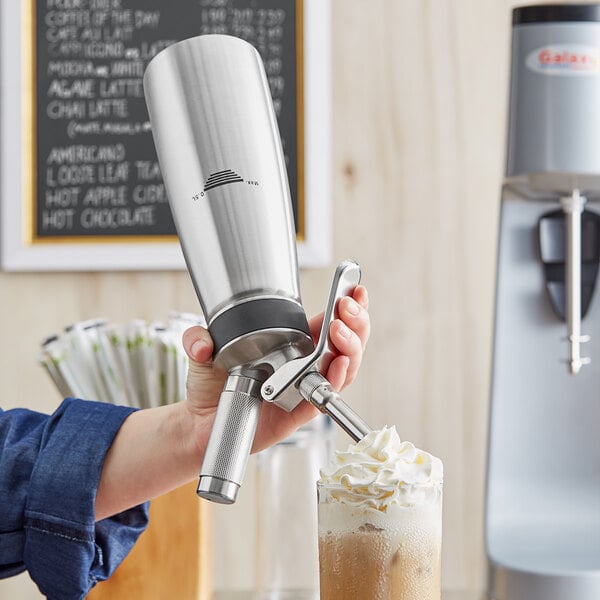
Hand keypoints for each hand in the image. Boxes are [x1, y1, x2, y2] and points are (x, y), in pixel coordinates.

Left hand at [182, 285, 369, 452]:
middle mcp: (304, 365)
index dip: (348, 307)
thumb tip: (201, 341)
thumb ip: (200, 338)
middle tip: (349, 306)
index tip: (354, 289)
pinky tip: (339, 362)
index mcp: (292, 345)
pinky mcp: (299, 412)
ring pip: (345, 367)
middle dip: (356, 322)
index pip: (330, 323)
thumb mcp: (204, 351)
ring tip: (340, 329)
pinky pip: (325, 395)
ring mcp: (304, 388)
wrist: (200, 422)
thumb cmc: (212, 385)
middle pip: (346, 343)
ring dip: (350, 346)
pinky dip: (337, 378)